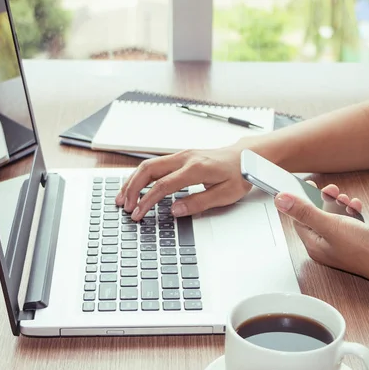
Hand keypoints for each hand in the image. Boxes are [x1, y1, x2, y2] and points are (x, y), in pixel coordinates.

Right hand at [115, 146, 250, 220]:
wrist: (246, 156)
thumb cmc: (239, 175)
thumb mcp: (225, 194)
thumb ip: (198, 202)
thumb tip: (175, 210)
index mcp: (196, 168)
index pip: (163, 185)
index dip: (147, 200)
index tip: (138, 213)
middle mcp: (185, 158)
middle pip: (148, 170)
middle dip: (132, 189)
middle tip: (124, 206)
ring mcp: (181, 155)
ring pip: (148, 166)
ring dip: (132, 181)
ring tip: (122, 198)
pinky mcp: (180, 157)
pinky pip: (155, 165)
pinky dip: (141, 176)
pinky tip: (134, 187)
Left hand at [274, 183, 368, 282]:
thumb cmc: (364, 250)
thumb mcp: (330, 225)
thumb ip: (304, 212)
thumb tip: (281, 200)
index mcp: (313, 244)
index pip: (298, 219)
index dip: (300, 200)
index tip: (306, 185)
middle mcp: (324, 245)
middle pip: (315, 216)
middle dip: (322, 199)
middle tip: (330, 189)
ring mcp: (340, 243)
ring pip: (332, 216)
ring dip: (338, 203)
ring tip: (345, 198)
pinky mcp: (354, 240)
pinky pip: (347, 221)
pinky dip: (350, 211)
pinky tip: (356, 207)